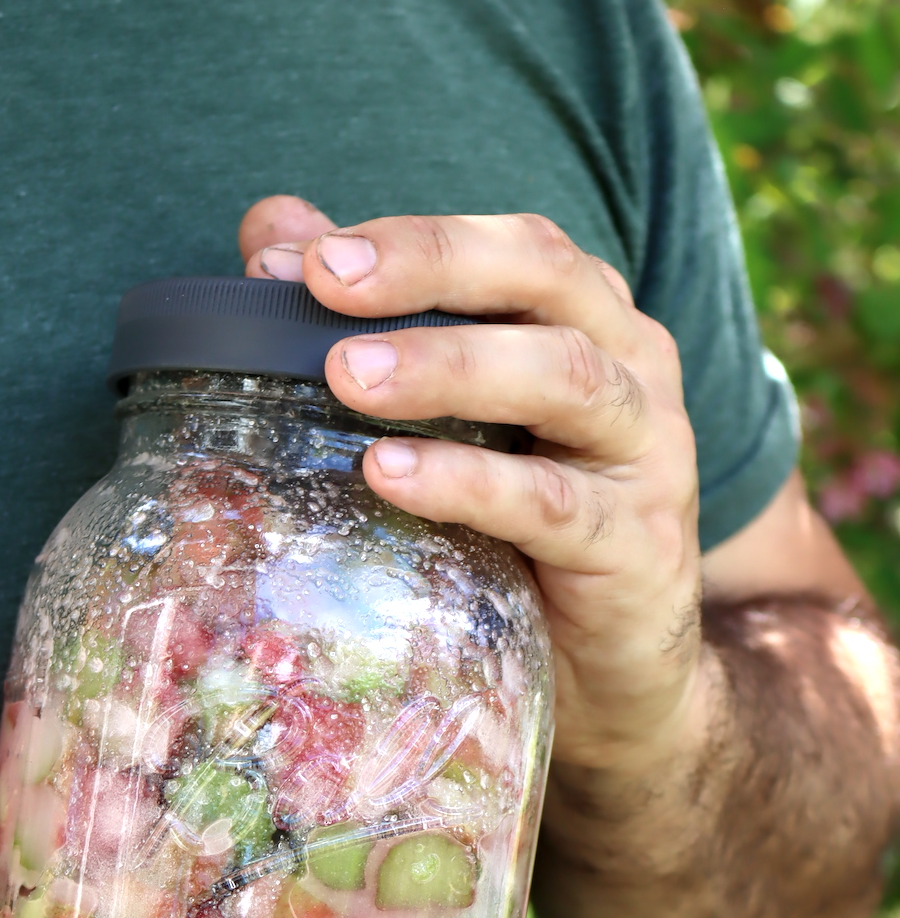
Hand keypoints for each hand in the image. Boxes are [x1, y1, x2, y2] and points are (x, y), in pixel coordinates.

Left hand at [239, 196, 703, 778]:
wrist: (618, 679)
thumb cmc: (525, 540)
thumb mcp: (458, 427)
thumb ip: (377, 323)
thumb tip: (268, 237)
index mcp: (593, 325)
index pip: (518, 247)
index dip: (422, 239)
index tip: (310, 255)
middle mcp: (634, 373)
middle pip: (548, 284)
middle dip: (434, 271)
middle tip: (325, 283)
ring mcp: (649, 459)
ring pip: (565, 379)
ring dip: (451, 368)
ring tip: (348, 376)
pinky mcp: (639, 549)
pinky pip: (553, 504)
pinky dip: (471, 483)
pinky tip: (392, 476)